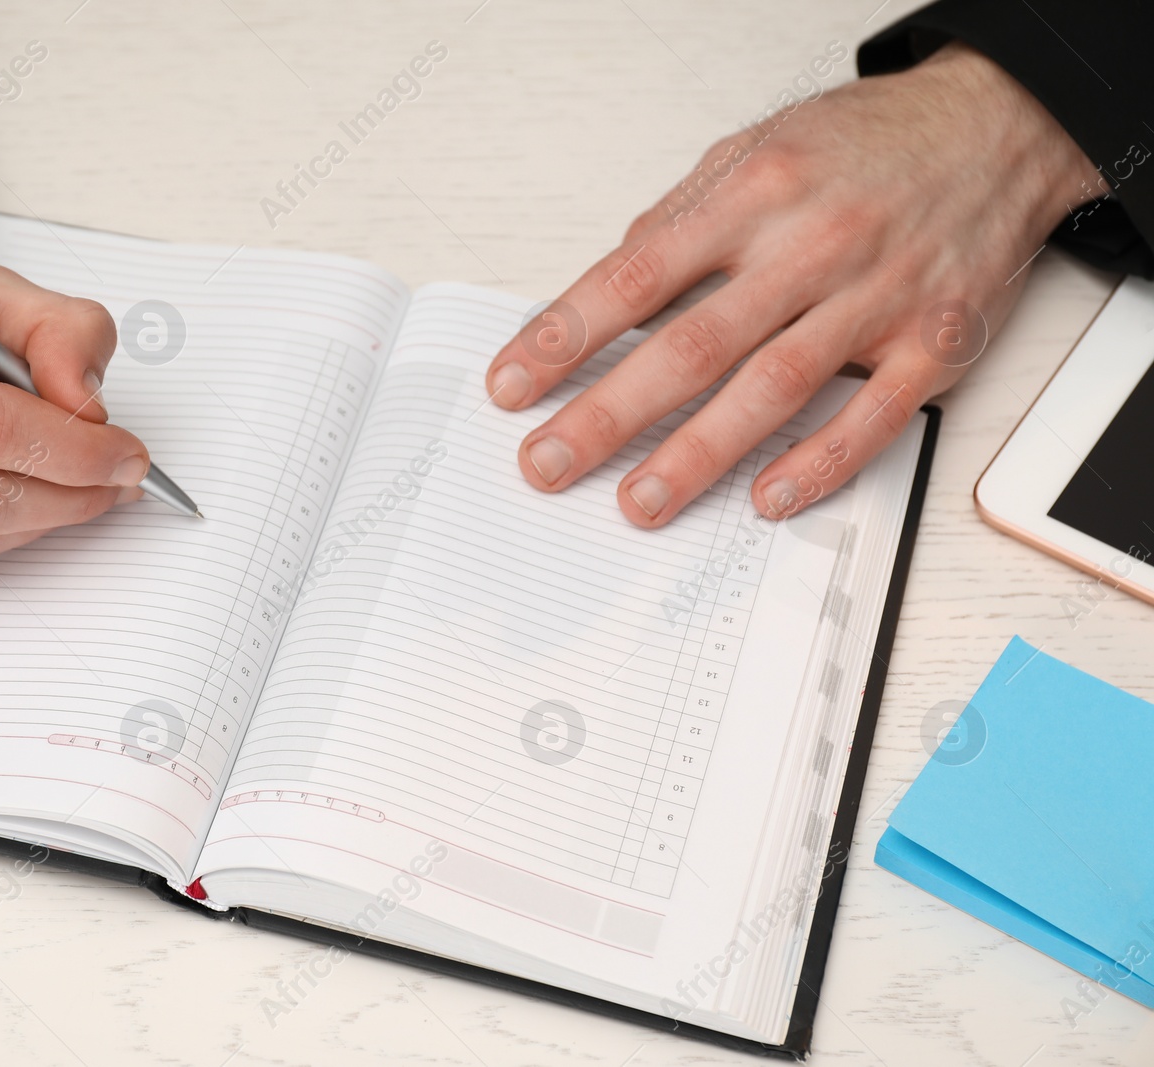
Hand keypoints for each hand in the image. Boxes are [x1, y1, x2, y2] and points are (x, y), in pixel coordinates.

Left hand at [485, 43, 1097, 524]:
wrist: (999, 127)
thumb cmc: (868, 143)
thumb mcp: (757, 149)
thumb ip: (681, 219)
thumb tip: (611, 287)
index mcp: (754, 195)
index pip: (635, 275)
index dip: (565, 335)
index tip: (511, 384)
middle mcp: (811, 248)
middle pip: (692, 344)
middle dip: (608, 411)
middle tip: (547, 462)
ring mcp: (877, 299)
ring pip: (773, 387)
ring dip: (697, 454)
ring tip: (637, 502)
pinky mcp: (935, 343)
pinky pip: (875, 416)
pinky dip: (820, 462)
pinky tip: (766, 497)